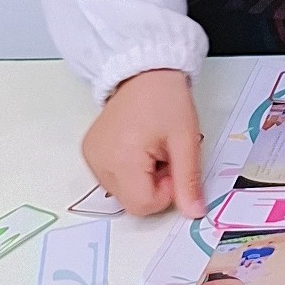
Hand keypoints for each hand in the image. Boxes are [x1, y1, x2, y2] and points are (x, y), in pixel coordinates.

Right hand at [82, 68, 204, 217]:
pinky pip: (112, 179)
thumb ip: (188, 180)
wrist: (145, 72)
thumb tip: (194, 212)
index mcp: (121, 158)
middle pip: (131, 201)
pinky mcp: (89, 152)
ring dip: (142, 179)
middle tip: (165, 156)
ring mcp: (91, 156)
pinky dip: (129, 171)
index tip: (174, 166)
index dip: (166, 192)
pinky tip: (138, 147)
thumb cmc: (166, 99)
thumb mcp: (185, 140)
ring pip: (122, 192)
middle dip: (154, 186)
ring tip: (152, 149)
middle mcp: (98, 161)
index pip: (142, 205)